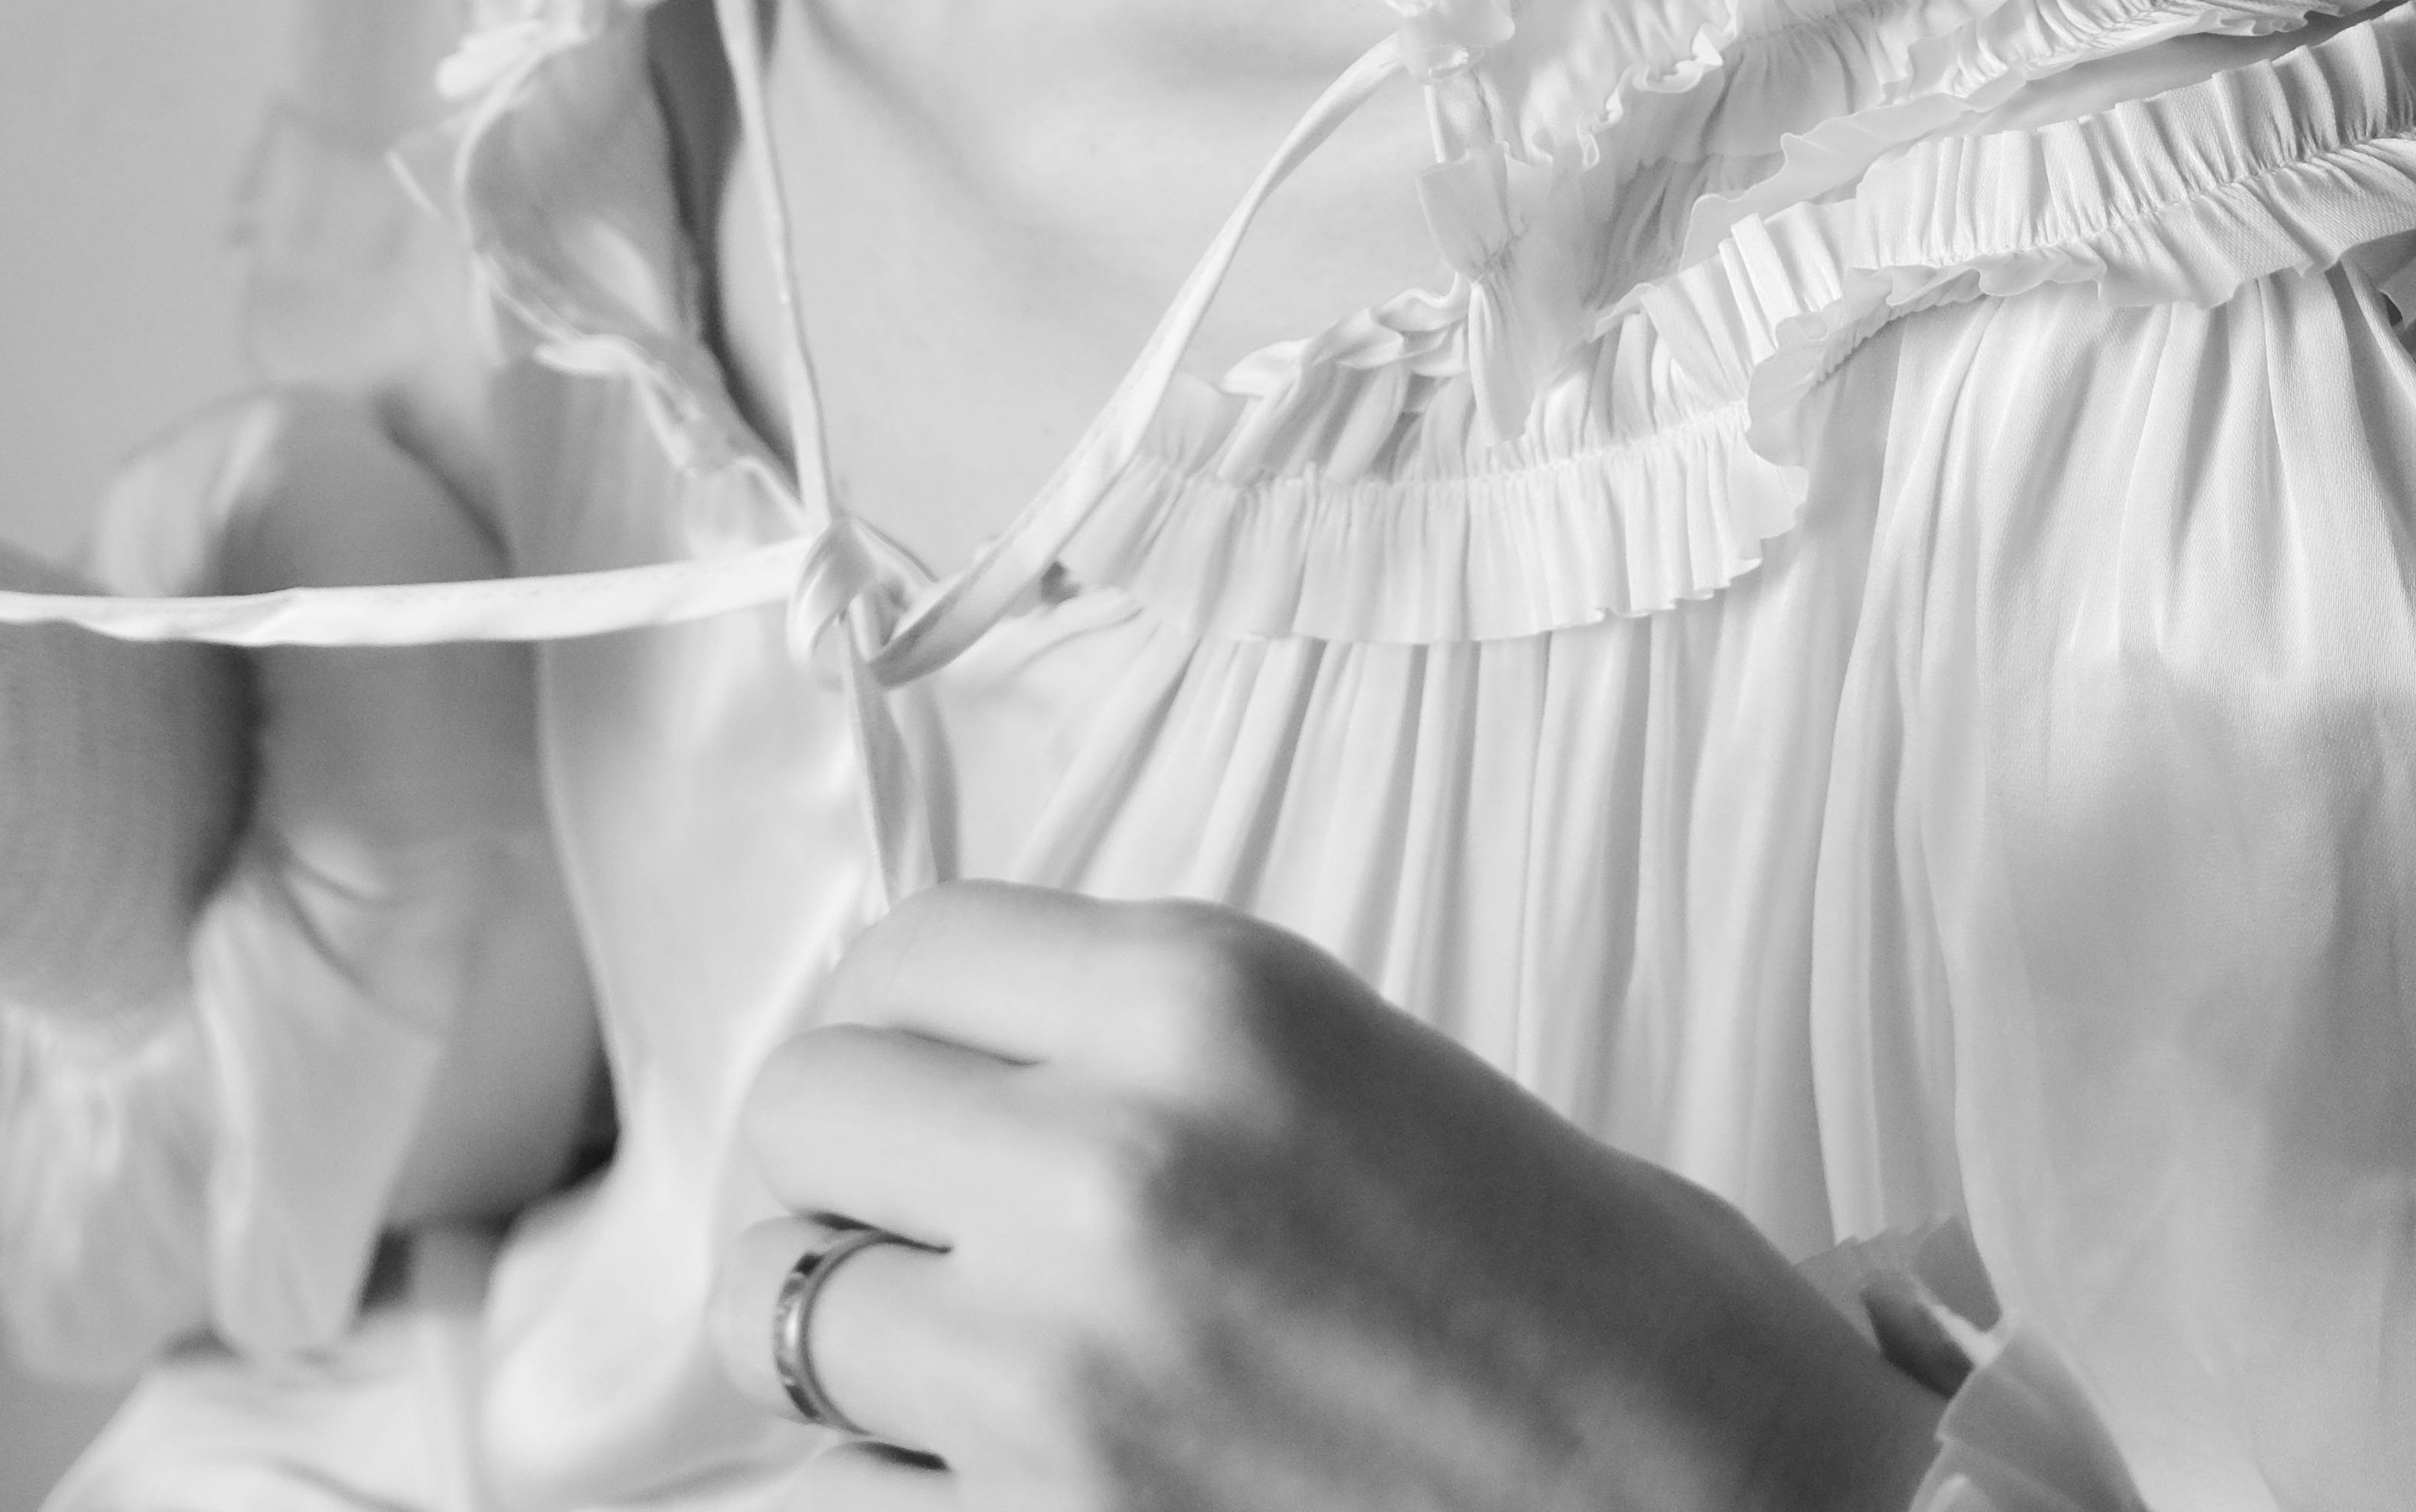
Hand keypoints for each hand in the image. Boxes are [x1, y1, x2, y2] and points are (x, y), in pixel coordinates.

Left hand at [713, 885, 1942, 1511]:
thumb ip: (1171, 1061)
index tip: (914, 1085)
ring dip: (831, 1344)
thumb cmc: (1631, 1348)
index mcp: (1208, 1002)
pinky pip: (832, 1501)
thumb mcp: (1378, 1083)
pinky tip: (955, 1489)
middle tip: (896, 1234)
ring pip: (784, 1317)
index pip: (903, 956)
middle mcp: (1110, 1161)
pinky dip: (864, 1489)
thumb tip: (989, 1092)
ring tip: (919, 1376)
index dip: (892, 1026)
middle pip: (804, 1117)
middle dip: (828, 1176)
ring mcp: (1063, 1379)